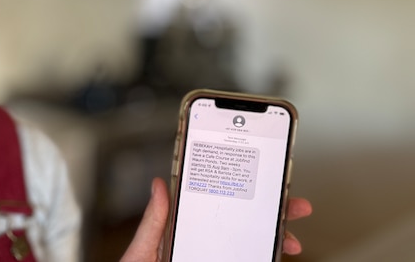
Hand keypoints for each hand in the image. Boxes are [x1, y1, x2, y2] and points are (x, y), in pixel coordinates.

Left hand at [120, 178, 313, 261]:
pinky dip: (264, 257)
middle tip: (295, 208)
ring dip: (275, 240)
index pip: (218, 208)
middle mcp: (204, 246)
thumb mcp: (143, 249)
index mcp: (186, 232)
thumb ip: (154, 221)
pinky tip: (276, 256)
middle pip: (244, 226)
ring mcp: (214, 257)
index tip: (263, 184)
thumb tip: (159, 185)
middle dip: (273, 216)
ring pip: (251, 247)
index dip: (243, 195)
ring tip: (290, 241)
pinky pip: (247, 260)